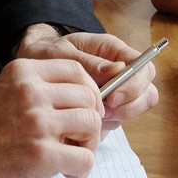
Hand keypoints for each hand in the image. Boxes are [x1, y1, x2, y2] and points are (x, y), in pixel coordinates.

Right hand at [0, 56, 102, 177]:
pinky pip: (86, 158)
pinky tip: (67, 172)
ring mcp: (37, 122)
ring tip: (73, 154)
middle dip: (92, 119)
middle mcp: (31, 92)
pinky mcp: (41, 154)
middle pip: (89, 97)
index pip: (77, 70)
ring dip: (90, 144)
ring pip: (92, 124)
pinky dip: (83, 169)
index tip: (84, 109)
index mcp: (24, 72)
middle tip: (81, 138)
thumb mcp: (8, 91)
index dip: (89, 91)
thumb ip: (40, 88)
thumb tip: (85, 98)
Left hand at [15, 29, 159, 127]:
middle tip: (105, 111)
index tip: (112, 96)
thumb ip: (88, 62)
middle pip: (147, 90)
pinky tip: (86, 125)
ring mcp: (115, 91)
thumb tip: (117, 70)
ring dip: (120, 116)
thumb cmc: (45, 53)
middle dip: (131, 104)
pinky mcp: (106, 109)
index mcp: (113, 50)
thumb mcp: (60, 54)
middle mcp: (119, 71)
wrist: (30, 67)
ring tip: (94, 117)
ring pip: (136, 107)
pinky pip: (118, 120)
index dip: (134, 83)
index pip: (143, 66)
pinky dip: (106, 126)